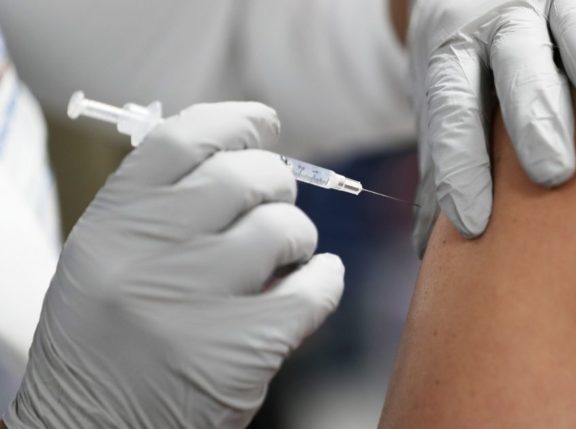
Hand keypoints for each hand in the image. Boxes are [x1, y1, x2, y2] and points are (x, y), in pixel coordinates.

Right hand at [3, 103, 343, 427]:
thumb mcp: (106, 258)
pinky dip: (326, 279)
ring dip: (297, 236)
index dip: (236, 121)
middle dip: (276, 182)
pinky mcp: (243, 349)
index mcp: (112, 223)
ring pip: (285, 227)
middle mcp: (150, 253)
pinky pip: (316, 287)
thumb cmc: (107, 339)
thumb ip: (161, 206)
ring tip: (284, 257)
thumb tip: (244, 153)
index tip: (265, 124)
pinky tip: (315, 283)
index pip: (183, 138)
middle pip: (246, 175)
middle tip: (276, 202)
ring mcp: (198, 300)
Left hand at [409, 0, 575, 253]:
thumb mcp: (446, 100)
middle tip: (552, 173)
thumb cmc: (469, 62)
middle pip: (516, 66)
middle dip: (534, 119)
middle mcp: (503, 23)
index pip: (453, 110)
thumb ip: (445, 161)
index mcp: (457, 54)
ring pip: (575, 26)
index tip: (473, 221)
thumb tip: (429, 246)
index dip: (461, 163)